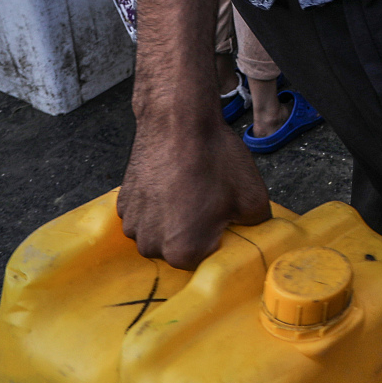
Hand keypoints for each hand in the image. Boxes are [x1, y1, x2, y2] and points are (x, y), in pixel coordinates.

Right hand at [117, 111, 271, 269]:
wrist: (179, 122)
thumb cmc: (214, 159)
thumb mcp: (254, 198)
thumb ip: (257, 228)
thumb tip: (256, 235)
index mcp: (183, 252)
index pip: (206, 260)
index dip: (220, 238)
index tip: (226, 217)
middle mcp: (151, 245)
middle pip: (180, 248)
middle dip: (196, 230)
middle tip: (211, 200)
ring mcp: (133, 224)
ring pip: (161, 231)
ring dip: (175, 218)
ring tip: (192, 189)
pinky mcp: (124, 203)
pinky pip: (146, 214)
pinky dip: (158, 204)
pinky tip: (174, 182)